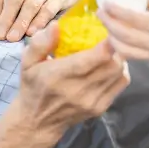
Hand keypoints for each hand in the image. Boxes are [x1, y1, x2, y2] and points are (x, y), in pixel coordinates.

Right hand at [14, 22, 129, 136]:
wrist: (38, 122)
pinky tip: (110, 66)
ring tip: (111, 50)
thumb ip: (40, 43)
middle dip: (116, 48)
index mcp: (60, 75)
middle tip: (110, 37)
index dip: (108, 42)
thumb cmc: (33, 86)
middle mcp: (79, 90)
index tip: (108, 29)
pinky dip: (120, 71)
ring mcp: (92, 101)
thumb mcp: (27, 62)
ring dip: (119, 59)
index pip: (96, 57)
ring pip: (119, 73)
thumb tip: (56, 25)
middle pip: (113, 64)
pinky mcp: (100, 108)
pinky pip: (121, 84)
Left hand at [97, 0, 148, 73]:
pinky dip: (126, 49)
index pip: (132, 18)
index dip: (116, 11)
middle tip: (101, 14)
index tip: (106, 4)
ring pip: (126, 52)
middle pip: (123, 36)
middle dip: (108, 24)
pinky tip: (124, 41)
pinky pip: (138, 57)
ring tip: (109, 29)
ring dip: (113, 40)